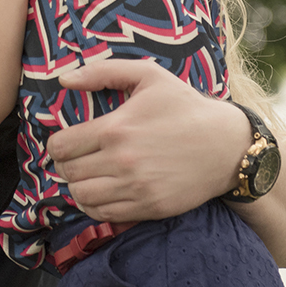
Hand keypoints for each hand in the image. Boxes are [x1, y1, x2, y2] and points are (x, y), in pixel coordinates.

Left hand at [47, 58, 247, 222]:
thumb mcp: (148, 75)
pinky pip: (104, 214)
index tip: (67, 142)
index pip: (61, 147)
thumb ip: (102, 72)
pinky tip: (101, 192)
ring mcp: (136, 188)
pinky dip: (94, 205)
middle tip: (75, 158)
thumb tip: (64, 80)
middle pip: (68, 173)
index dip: (57, 144)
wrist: (228, 144)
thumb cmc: (185, 105)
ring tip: (87, 175)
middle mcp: (122, 162)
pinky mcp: (149, 207)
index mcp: (115, 129)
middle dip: (65, 165)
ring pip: (82, 196)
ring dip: (77, 186)